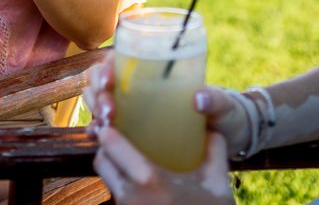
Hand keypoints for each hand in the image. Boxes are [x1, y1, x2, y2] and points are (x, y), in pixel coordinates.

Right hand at [84, 56, 251, 157]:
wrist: (230, 137)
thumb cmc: (224, 112)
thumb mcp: (222, 103)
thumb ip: (214, 99)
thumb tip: (199, 98)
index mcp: (154, 69)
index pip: (118, 58)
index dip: (105, 67)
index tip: (109, 81)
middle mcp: (137, 85)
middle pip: (101, 79)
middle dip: (97, 92)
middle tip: (108, 112)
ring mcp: (134, 108)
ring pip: (98, 99)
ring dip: (94, 109)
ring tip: (104, 126)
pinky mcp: (134, 130)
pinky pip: (107, 125)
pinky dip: (98, 129)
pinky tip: (98, 138)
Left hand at [94, 128, 234, 204]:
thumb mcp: (217, 187)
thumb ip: (214, 152)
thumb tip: (211, 128)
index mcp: (150, 181)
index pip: (110, 145)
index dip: (108, 130)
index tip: (114, 120)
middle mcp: (131, 197)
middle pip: (101, 161)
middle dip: (107, 148)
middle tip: (120, 137)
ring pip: (106, 179)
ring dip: (112, 167)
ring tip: (128, 157)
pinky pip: (115, 195)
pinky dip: (120, 184)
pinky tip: (137, 181)